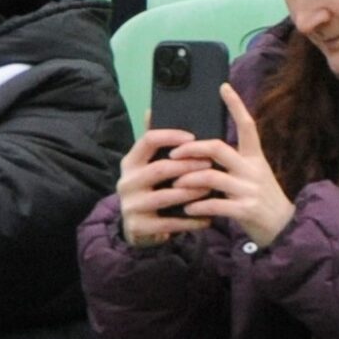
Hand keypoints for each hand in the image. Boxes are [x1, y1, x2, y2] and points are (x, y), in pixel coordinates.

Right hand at [115, 126, 214, 247]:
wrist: (135, 228)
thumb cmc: (149, 190)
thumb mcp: (146, 166)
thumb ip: (154, 144)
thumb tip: (152, 109)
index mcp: (129, 162)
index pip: (148, 140)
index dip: (171, 136)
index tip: (193, 137)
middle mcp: (126, 182)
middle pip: (160, 168)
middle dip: (188, 166)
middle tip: (210, 164)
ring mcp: (131, 205)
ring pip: (167, 196)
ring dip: (192, 192)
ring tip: (212, 189)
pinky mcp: (138, 226)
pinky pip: (170, 222)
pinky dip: (191, 220)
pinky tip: (208, 217)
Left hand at [168, 85, 296, 248]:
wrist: (286, 230)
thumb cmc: (261, 200)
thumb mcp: (253, 176)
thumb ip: (234, 164)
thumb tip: (204, 151)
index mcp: (255, 158)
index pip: (248, 126)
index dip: (236, 106)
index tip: (223, 87)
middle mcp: (253, 170)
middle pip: (218, 148)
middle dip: (191, 148)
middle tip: (172, 154)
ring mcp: (250, 190)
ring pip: (211, 176)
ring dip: (188, 179)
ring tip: (174, 184)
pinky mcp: (246, 211)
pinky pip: (215, 204)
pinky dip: (198, 206)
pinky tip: (187, 209)